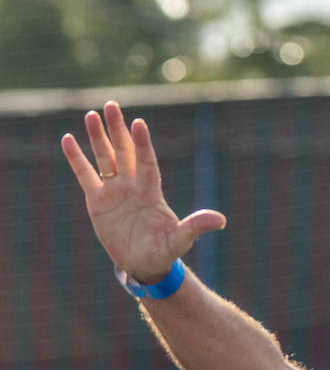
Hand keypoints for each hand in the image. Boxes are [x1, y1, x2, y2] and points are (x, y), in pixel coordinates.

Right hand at [61, 101, 224, 283]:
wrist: (144, 264)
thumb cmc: (165, 251)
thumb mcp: (180, 240)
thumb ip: (195, 227)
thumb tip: (220, 220)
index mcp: (151, 192)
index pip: (147, 162)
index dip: (142, 144)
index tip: (139, 124)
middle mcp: (133, 186)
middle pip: (125, 152)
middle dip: (118, 130)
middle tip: (112, 105)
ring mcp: (114, 191)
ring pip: (105, 158)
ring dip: (98, 138)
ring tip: (91, 115)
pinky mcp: (97, 200)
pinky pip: (85, 175)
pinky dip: (76, 158)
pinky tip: (68, 139)